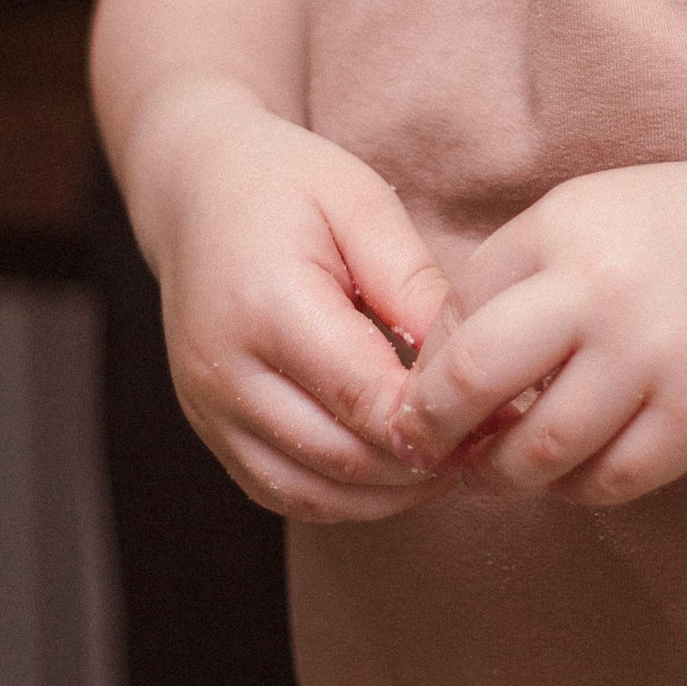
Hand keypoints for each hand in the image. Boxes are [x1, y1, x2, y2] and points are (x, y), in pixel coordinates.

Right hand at [138, 92, 458, 524]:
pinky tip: (390, 470)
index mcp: (266, 305)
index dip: (431, 421)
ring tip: (446, 463)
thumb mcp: (360, 204)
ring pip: (310, 494)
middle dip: (419, 466)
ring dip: (385, 495)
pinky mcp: (209, 431)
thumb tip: (464, 357)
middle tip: (481, 447)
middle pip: (339, 458)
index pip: (361, 395)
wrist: (196, 191)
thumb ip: (411, 283)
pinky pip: (281, 492)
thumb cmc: (285, 187)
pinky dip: (342, 498)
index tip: (490, 416)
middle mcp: (224, 371)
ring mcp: (208, 410)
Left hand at [389, 158, 686, 506]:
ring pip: (537, 449)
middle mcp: (603, 286)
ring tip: (502, 471)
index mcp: (570, 223)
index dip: (435, 360)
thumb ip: (529, 270)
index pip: (463, 306)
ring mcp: (653, 355)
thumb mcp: (604, 213)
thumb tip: (442, 361)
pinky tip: (578, 472)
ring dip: (506, 473)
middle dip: (434, 426)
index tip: (431, 392)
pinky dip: (579, 488)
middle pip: (474, 377)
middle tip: (428, 449)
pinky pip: (608, 480)